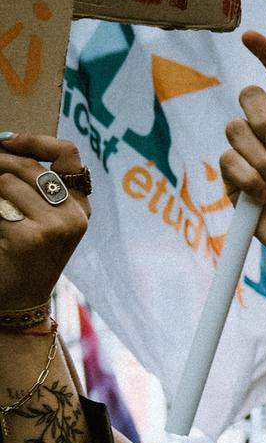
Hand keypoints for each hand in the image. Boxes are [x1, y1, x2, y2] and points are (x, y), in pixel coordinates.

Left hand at [0, 134, 90, 310]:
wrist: (20, 301)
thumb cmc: (22, 256)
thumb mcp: (40, 219)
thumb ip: (33, 186)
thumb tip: (4, 144)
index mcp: (80, 207)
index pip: (68, 154)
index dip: (36, 141)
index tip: (7, 142)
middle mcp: (75, 216)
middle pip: (29, 167)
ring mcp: (57, 227)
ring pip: (8, 183)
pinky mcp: (31, 238)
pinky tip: (0, 234)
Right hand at [217, 32, 265, 308]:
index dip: (265, 53)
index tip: (250, 36)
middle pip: (248, 98)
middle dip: (265, 123)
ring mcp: (248, 152)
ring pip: (235, 131)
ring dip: (262, 162)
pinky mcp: (232, 175)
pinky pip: (227, 161)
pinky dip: (249, 180)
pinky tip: (265, 198)